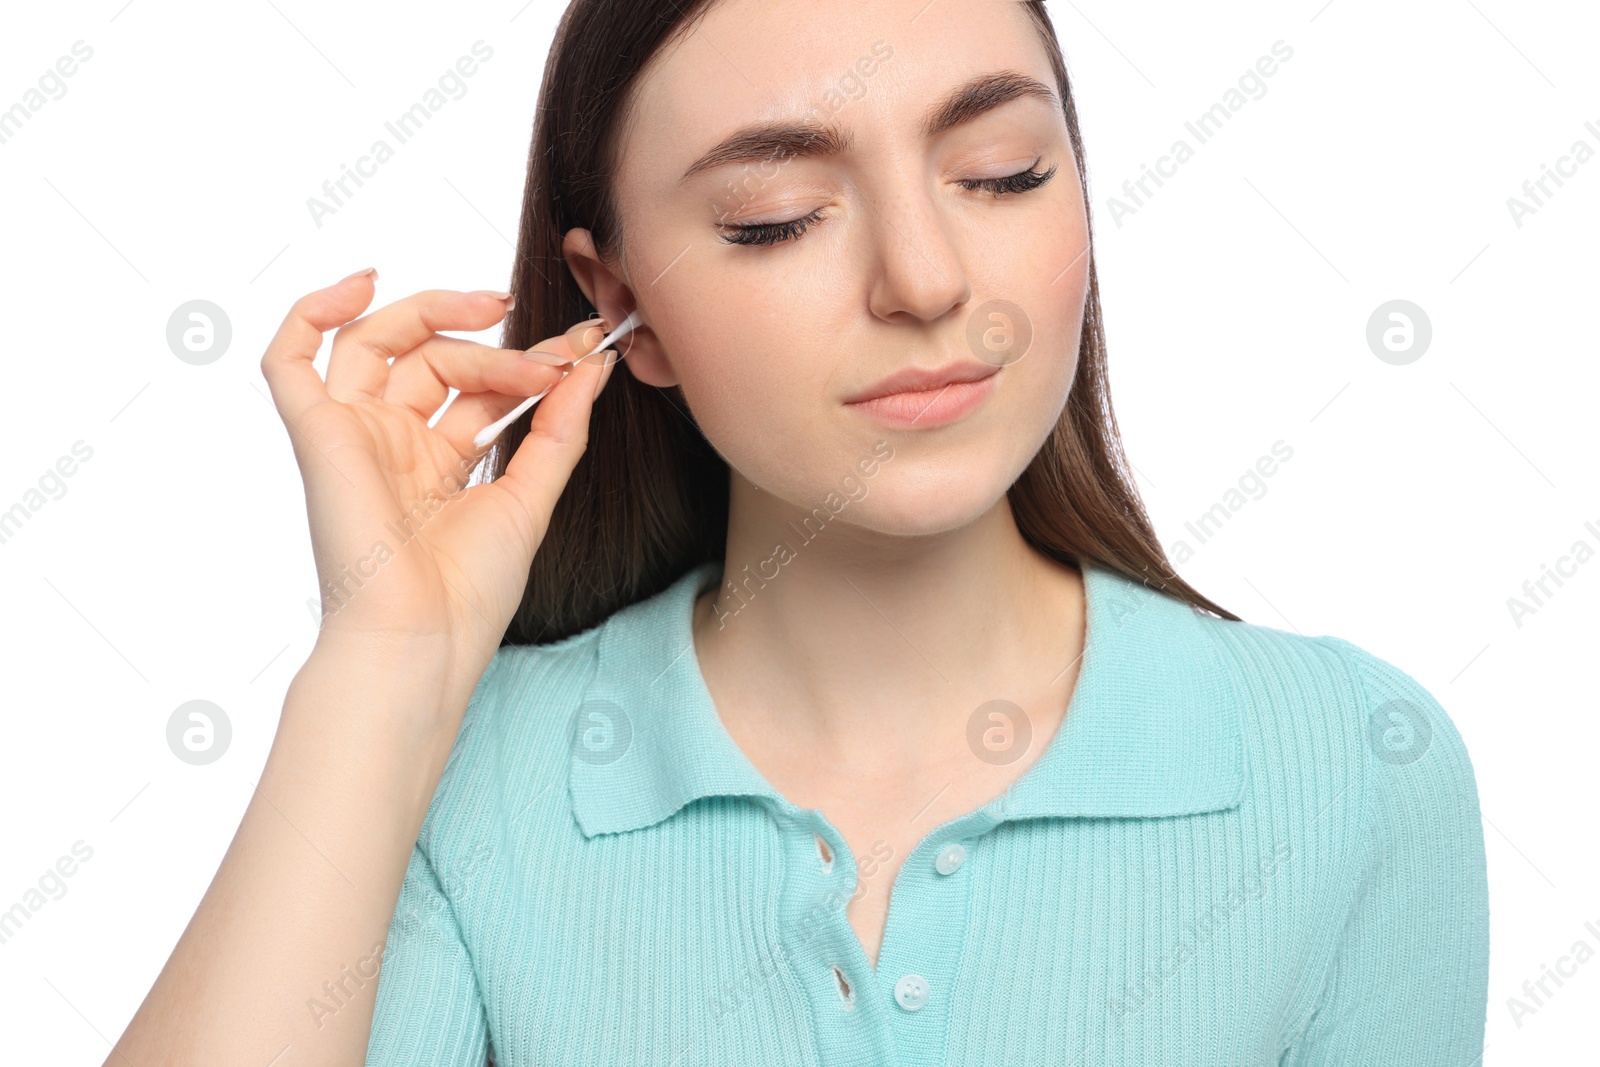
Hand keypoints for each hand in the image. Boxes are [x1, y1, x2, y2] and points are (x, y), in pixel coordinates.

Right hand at [258, 268, 618, 678]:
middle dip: (494, 344)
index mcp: (436, 463)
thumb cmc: (470, 590)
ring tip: (495, 312)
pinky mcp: (316, 434)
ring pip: (380, 344)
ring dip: (438, 317)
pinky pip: (288, 358)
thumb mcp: (532, 497)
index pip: (476, 386)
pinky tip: (362, 283)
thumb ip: (560, 429)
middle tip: (550, 352)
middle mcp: (390, 444)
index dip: (527, 359)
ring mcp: (351, 436)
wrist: (422, 637)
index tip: (583, 346)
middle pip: (432, 359)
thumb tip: (591, 366)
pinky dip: (312, 312)